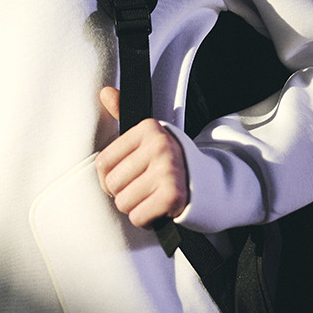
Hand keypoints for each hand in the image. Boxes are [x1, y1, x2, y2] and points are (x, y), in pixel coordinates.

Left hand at [95, 87, 188, 227]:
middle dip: (124, 193)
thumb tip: (104, 92)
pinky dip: (146, 219)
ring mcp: (167, 170)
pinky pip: (139, 217)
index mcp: (148, 128)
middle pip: (112, 184)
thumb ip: (122, 113)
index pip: (103, 162)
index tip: (128, 176)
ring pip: (124, 203)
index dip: (109, 177)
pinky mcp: (174, 195)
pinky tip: (158, 208)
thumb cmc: (169, 160)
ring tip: (151, 197)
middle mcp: (158, 146)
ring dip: (135, 207)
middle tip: (143, 188)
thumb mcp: (148, 135)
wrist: (209, 183)